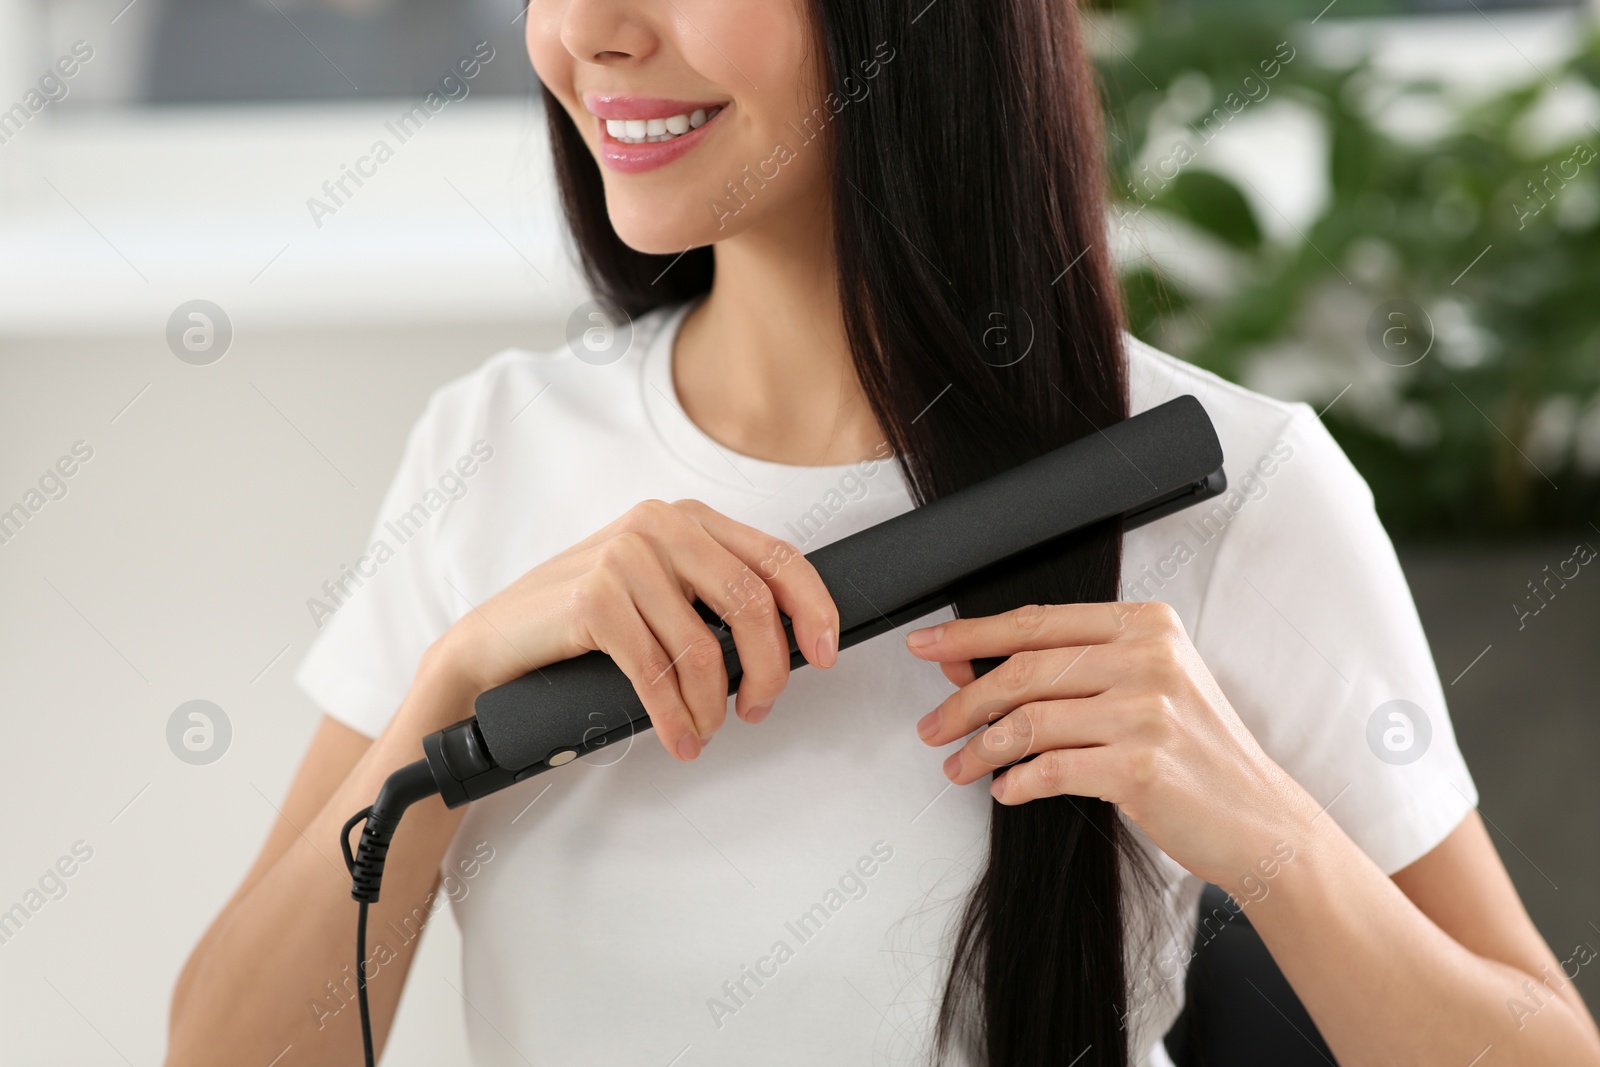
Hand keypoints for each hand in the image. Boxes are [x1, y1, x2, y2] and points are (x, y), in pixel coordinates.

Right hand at [435, 499, 839, 761]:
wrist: (495, 642)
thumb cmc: (581, 621)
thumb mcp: (657, 589)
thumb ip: (712, 594)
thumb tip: (784, 643)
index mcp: (686, 517)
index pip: (777, 556)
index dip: (813, 608)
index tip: (824, 654)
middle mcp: (659, 525)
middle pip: (750, 604)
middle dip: (768, 670)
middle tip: (759, 709)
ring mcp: (623, 558)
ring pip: (704, 648)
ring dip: (712, 705)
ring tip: (705, 729)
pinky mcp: (593, 601)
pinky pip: (657, 672)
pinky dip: (675, 716)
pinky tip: (680, 737)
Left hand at [905, 601, 1317, 885]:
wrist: (1259, 818)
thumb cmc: (1195, 751)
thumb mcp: (1145, 686)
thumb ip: (1070, 668)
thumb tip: (971, 663)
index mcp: (1147, 624)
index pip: (1038, 622)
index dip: (972, 634)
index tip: (926, 645)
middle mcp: (1149, 658)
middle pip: (1024, 670)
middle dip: (963, 701)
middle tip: (931, 725)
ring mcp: (1147, 712)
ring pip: (1028, 722)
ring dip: (979, 749)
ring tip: (958, 766)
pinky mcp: (1140, 767)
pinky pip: (1049, 770)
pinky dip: (1015, 782)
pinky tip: (1005, 790)